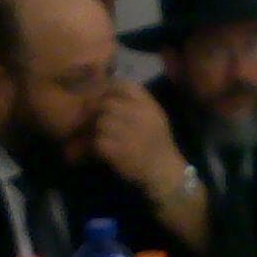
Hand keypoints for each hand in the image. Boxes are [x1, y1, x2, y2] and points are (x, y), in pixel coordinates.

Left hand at [93, 80, 187, 194]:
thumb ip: (137, 101)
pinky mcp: (117, 149)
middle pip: (107, 103)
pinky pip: (98, 140)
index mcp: (149, 105)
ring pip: (100, 122)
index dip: (108, 89)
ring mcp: (128, 132)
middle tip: (93, 119)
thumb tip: (109, 91)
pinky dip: (96, 145)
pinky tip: (100, 149)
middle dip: (98, 111)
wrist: (163, 170)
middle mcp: (140, 115)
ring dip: (96, 129)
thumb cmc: (158, 143)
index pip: (123, 85)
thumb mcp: (154, 116)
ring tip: (97, 135)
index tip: (103, 98)